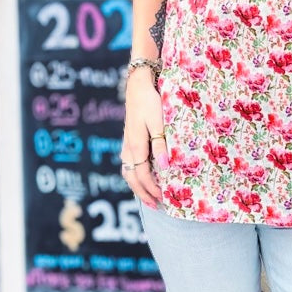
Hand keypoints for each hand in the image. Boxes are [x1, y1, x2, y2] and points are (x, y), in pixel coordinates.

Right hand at [121, 69, 168, 208]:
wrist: (138, 85)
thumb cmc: (151, 102)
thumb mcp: (159, 122)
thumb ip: (161, 145)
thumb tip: (164, 167)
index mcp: (136, 146)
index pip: (142, 176)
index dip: (152, 189)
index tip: (164, 199)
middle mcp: (129, 148)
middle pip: (132, 178)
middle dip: (144, 193)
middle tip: (157, 206)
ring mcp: (127, 143)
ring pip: (128, 171)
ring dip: (138, 185)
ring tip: (149, 195)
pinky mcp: (129, 139)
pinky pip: (129, 163)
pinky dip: (135, 174)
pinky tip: (144, 175)